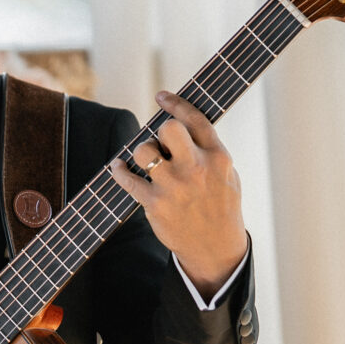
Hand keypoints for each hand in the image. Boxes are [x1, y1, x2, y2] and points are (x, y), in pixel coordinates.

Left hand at [109, 92, 249, 297]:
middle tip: (162, 144)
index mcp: (218, 157)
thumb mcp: (227, 175)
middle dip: (161, 131)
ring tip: (147, 162)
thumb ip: (208, 150)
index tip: (161, 96)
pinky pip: (128, 179)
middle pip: (168, 129)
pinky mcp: (155, 204)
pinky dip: (118, 171)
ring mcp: (174, 186)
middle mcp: (196, 168)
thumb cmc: (220, 206)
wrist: (215, 248)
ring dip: (141, 152)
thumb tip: (184, 124)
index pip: (195, 120)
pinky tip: (117, 168)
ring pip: (143, 149)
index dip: (176, 103)